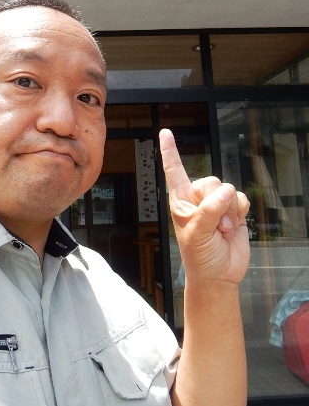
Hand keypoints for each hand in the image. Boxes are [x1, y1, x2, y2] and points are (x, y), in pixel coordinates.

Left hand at [159, 129, 249, 285]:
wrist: (219, 274)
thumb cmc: (199, 256)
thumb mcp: (197, 233)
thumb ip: (209, 210)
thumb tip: (226, 191)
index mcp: (180, 199)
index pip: (174, 170)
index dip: (170, 150)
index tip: (165, 132)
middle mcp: (197, 198)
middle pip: (210, 181)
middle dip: (216, 203)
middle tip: (214, 225)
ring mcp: (216, 203)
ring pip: (228, 189)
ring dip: (229, 211)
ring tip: (222, 229)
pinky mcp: (234, 210)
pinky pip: (241, 198)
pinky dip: (240, 212)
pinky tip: (234, 226)